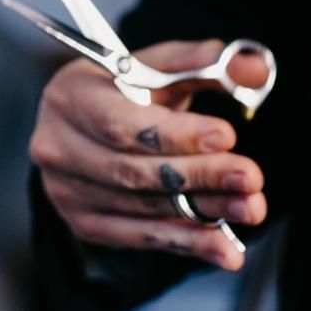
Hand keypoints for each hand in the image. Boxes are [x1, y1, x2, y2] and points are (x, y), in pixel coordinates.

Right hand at [30, 40, 270, 272]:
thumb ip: (202, 63)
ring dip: (203, 212)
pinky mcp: (84, 224)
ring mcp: (66, 191)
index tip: (225, 135)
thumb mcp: (155, 66)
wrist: (85, 124)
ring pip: (142, 207)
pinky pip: (140, 238)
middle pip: (133, 170)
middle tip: (249, 177)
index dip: (175, 134)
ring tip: (249, 208)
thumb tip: (252, 68)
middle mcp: (58, 146)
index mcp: (70, 96)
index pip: (121, 124)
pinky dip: (187, 243)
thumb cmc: (122, 88)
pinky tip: (225, 248)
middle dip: (199, 175)